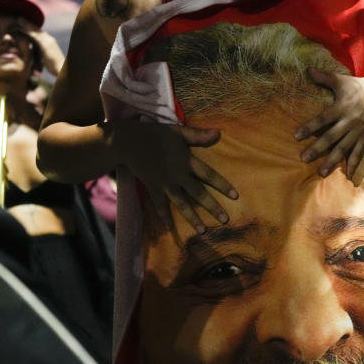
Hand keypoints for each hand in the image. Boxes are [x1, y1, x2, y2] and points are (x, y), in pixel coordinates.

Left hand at [22, 24, 65, 75]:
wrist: (63, 70)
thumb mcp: (47, 59)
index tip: (24, 24)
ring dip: (26, 24)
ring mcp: (48, 40)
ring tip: (18, 19)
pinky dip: (27, 31)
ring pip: (35, 30)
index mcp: (50, 42)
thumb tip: (35, 55)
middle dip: (28, 23)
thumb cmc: (55, 68)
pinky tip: (20, 28)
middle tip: (19, 18)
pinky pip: (34, 35)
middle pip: (37, 29)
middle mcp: (49, 39)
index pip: (39, 33)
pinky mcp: (45, 44)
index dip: (32, 28)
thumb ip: (41, 54)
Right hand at [112, 120, 237, 232]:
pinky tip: (170, 228)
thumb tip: (218, 133)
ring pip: (182, 204)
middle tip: (225, 220)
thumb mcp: (178, 132)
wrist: (129, 142)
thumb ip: (198, 136)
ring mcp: (166, 185)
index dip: (222, 185)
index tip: (235, 196)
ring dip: (193, 218)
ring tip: (203, 231)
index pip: (209, 175)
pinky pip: (160, 205)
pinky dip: (164, 217)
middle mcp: (179, 176)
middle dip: (212, 207)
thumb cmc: (155, 134)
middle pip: (199, 194)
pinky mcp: (153, 189)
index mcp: (187, 162)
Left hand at [295, 70, 363, 178]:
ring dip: (333, 161)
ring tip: (321, 172)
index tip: (296, 135)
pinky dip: (354, 165)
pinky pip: (359, 153)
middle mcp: (349, 121)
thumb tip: (308, 69)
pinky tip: (349, 177)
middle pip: (332, 137)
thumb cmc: (357, 87)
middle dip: (318, 148)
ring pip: (344, 148)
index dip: (310, 127)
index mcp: (342, 107)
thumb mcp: (342, 80)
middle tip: (304, 158)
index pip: (323, 118)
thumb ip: (324, 77)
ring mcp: (358, 132)